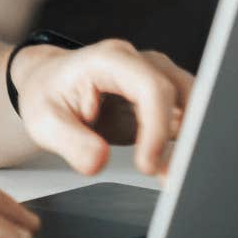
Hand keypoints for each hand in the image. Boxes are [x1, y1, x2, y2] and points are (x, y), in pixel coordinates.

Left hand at [12, 40, 193, 176]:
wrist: (48, 83)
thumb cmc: (46, 94)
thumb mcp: (43, 120)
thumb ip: (69, 141)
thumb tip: (98, 162)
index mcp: (109, 60)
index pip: (150, 88)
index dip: (156, 128)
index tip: (148, 165)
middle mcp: (139, 62)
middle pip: (182, 92)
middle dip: (184, 137)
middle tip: (172, 177)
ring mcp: (155, 76)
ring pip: (194, 103)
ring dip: (190, 141)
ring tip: (173, 177)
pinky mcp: (163, 96)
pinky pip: (187, 116)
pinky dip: (186, 142)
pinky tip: (174, 167)